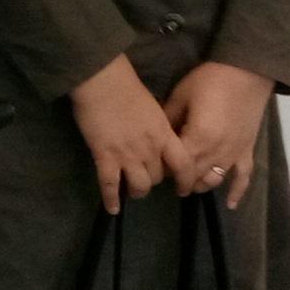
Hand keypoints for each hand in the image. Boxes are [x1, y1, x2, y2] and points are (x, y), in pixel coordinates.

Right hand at [70, 57, 177, 213]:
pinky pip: (110, 185)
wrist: (103, 80)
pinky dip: (111, 199)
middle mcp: (149, 149)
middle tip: (148, 179)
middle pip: (158, 177)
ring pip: (139, 186)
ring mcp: (127, 155)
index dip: (186, 180)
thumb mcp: (153, 106)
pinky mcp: (105, 157)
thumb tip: (159, 134)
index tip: (184, 188)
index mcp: (163, 134)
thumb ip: (158, 125)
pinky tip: (112, 209)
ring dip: (137, 191)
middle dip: (154, 181)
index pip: (183, 165)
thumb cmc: (127, 86)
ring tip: (132, 192)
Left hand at [162, 63, 275, 197]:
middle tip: (169, 176)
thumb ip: (168, 119)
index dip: (165, 168)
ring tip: (190, 184)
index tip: (156, 165)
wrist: (248, 72)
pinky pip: (244, 177)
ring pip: (214, 180)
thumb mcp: (181, 95)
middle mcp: (216, 153)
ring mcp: (234, 154)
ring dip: (200, 184)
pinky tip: (231, 205)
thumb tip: (155, 134)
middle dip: (180, 180)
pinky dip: (237, 192)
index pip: (177, 165)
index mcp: (198, 139)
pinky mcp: (247, 151)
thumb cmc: (211, 80)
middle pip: (194, 176)